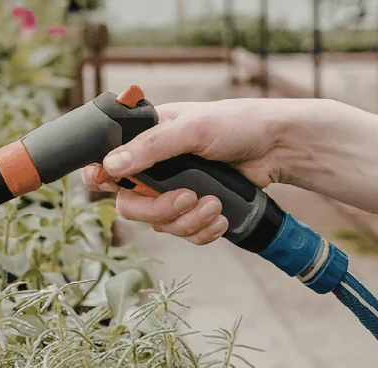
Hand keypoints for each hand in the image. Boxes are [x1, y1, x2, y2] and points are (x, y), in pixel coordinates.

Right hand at [82, 99, 292, 244]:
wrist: (278, 147)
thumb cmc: (236, 124)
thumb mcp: (193, 128)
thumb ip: (151, 147)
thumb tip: (110, 165)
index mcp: (145, 139)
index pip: (105, 164)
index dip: (100, 180)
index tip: (111, 187)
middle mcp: (154, 168)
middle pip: (130, 206)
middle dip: (159, 210)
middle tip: (188, 198)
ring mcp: (172, 190)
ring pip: (159, 225)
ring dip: (188, 222)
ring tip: (215, 205)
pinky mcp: (193, 209)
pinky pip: (183, 234)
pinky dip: (201, 232)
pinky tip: (220, 218)